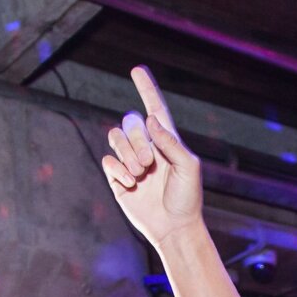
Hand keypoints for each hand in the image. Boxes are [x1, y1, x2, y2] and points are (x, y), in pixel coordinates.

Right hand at [102, 67, 203, 251]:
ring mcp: (131, 160)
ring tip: (140, 174)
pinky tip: (131, 184)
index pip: (155, 107)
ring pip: (115, 136)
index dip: (146, 88)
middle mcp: (147, 146)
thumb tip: (151, 119)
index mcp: (166, 139)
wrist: (173, 227)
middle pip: (130, 121)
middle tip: (149, 163)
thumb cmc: (187, 198)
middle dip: (137, 140)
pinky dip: (118, 170)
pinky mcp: (118, 176)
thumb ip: (172, 142)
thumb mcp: (189, 167)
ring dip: (127, 154)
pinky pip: (108, 160)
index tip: (137, 69)